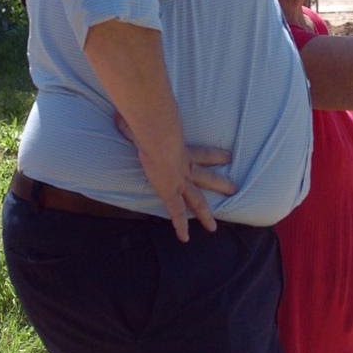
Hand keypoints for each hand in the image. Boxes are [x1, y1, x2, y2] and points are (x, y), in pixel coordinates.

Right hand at [114, 113, 235, 238]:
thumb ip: (135, 119)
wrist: (158, 135)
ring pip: (196, 200)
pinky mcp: (170, 192)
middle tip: (234, 188)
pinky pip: (177, 213)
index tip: (228, 157)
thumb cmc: (151, 123)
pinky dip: (180, 226)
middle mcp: (185, 167)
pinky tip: (184, 238)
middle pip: (206, 177)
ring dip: (205, 214)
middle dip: (220, 183)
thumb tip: (118, 114)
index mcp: (182, 150)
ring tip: (214, 227)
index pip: (202, 153)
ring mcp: (179, 182)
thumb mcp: (148, 121)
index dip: (214, 155)